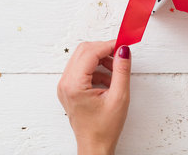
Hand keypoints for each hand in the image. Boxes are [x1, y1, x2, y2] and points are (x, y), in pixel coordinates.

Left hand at [57, 40, 130, 154]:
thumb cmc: (104, 128)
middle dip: (103, 50)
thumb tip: (123, 50)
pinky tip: (108, 79)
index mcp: (74, 85)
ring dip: (99, 59)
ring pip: (81, 58)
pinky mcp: (68, 88)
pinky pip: (80, 69)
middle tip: (120, 54)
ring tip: (116, 71)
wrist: (95, 146)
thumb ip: (121, 71)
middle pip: (83, 51)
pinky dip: (95, 68)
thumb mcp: (119, 98)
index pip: (90, 52)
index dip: (108, 45)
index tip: (123, 43)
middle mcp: (65, 83)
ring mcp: (65, 85)